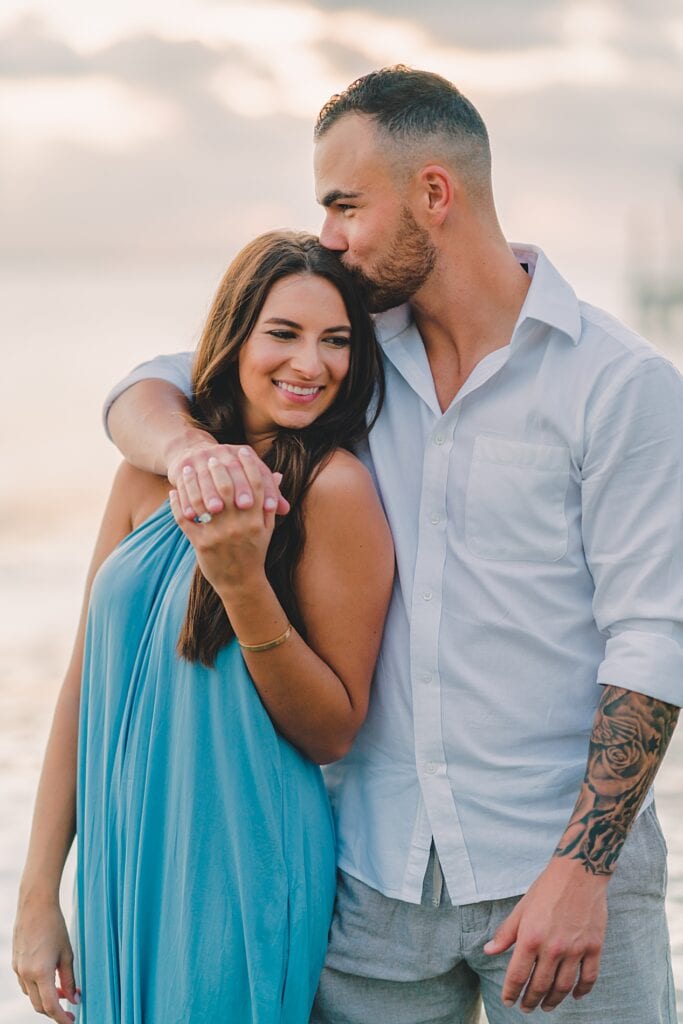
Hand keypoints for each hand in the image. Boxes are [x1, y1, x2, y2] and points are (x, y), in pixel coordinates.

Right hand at [13, 896, 79, 1022]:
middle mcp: (26, 974)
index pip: (51, 1006)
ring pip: (31, 996)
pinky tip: (49, 980)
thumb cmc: (55, 927)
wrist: (35, 906)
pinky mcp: (16, 963)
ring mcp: (18, 969)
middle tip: (71, 1009)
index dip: (61, 1018)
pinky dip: (37, 988)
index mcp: (41, 972)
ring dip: (46, 999)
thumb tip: (74, 999)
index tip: (72, 1021)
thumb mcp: (67, 954)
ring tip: (64, 991)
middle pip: (39, 1005)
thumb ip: (70, 979)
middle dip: (54, 1011)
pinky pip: (25, 984)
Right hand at [167, 437, 288, 521]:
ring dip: (211, 493)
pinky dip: (188, 498)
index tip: (269, 508)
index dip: (265, 489)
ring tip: (216, 510)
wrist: (194, 453)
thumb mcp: (249, 479)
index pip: (258, 471)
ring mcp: (201, 456)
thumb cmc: (230, 475)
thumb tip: (286, 509)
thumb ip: (267, 493)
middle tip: (243, 507)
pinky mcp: (184, 465)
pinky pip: (186, 483)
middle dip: (238, 489)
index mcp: (243, 453)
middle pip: (233, 471)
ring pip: (208, 477)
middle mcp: (223, 451)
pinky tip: (192, 513)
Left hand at [170, 448, 276, 593]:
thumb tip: (277, 475)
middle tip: (212, 457)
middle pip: (227, 487)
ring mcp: (218, 535)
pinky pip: (185, 520)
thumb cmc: (255, 552)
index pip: (254, 484)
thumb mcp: (267, 528)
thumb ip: (270, 502)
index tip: (241, 451)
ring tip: (187, 470)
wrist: (241, 583)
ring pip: (202, 500)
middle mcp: (238, 526)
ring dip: (192, 482)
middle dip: (219, 468)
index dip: (248, 464)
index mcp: (256, 520)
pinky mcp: (201, 545)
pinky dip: (177, 504)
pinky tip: (173, 492)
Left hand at [484, 857, 607, 1012]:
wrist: (578, 873)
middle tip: (526, 1008)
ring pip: (563, 987)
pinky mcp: (593, 947)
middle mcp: (552, 948)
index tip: (509, 1001)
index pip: (517, 975)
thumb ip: (506, 933)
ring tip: (546, 1006)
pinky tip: (574, 996)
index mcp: (530, 937)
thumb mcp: (521, 908)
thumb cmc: (546, 888)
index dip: (511, 992)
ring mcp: (575, 949)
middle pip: (540, 985)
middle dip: (531, 1000)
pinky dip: (581, 991)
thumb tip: (489, 951)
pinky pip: (588, 978)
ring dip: (553, 1001)